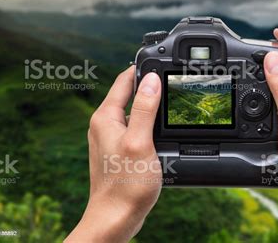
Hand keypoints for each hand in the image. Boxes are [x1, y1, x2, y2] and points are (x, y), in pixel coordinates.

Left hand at [66, 67, 161, 242]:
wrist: (115, 218)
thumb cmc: (125, 185)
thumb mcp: (140, 141)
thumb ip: (145, 108)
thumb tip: (151, 79)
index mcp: (106, 117)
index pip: (124, 79)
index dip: (142, 68)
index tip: (160, 60)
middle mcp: (105, 124)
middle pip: (129, 94)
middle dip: (149, 86)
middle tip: (172, 80)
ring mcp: (111, 138)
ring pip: (134, 112)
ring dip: (151, 106)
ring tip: (171, 103)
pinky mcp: (118, 151)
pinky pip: (135, 128)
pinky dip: (149, 124)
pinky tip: (162, 131)